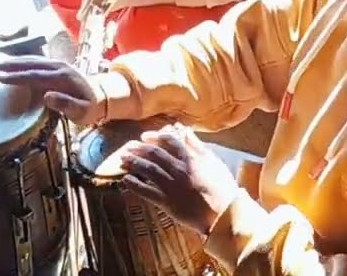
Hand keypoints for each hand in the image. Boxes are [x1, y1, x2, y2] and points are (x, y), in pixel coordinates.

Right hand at [0, 55, 104, 124]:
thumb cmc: (91, 108)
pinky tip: (10, 61)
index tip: (0, 78)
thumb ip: (66, 104)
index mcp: (63, 78)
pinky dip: (21, 60)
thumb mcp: (82, 112)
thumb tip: (46, 96)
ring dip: (13, 60)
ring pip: (31, 59)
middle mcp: (59, 66)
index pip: (35, 76)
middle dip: (10, 63)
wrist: (104, 96)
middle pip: (30, 63)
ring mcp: (57, 64)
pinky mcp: (55, 65)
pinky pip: (35, 61)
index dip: (17, 77)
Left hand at [119, 126, 240, 233]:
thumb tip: (185, 131)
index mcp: (190, 159)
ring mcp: (171, 186)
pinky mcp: (167, 202)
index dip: (154, 136)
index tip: (144, 136)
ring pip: (148, 169)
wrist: (224, 214)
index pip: (169, 141)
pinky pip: (147, 192)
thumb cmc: (222, 188)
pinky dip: (135, 185)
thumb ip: (198, 146)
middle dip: (138, 148)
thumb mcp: (214, 162)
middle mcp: (178, 170)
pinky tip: (125, 180)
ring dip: (134, 162)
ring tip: (122, 159)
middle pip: (154, 154)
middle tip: (128, 146)